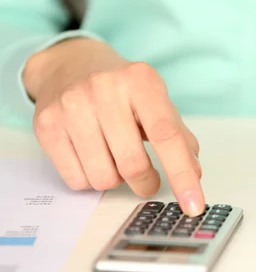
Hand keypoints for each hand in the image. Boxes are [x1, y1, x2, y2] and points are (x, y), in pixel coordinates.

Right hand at [23, 38, 204, 215]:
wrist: (70, 66)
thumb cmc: (122, 90)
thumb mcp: (156, 100)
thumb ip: (177, 135)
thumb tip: (193, 173)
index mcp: (140, 81)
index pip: (166, 136)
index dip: (182, 174)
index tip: (194, 206)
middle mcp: (104, 89)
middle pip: (133, 164)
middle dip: (146, 183)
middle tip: (148, 180)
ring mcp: (71, 106)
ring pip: (102, 177)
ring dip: (116, 180)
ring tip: (115, 158)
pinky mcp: (46, 125)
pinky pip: (76, 180)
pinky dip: (90, 179)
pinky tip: (93, 157)